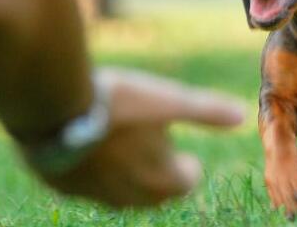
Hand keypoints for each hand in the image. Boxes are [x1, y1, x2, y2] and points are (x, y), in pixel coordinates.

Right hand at [39, 68, 244, 206]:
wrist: (55, 107)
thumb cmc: (119, 103)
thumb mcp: (169, 100)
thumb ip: (205, 111)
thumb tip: (241, 116)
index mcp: (161, 178)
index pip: (184, 185)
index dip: (187, 170)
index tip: (187, 159)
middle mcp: (130, 196)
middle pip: (155, 195)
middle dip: (162, 179)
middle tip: (160, 158)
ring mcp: (95, 195)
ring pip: (121, 195)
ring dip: (131, 178)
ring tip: (130, 154)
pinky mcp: (65, 187)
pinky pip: (89, 188)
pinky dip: (98, 175)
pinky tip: (93, 153)